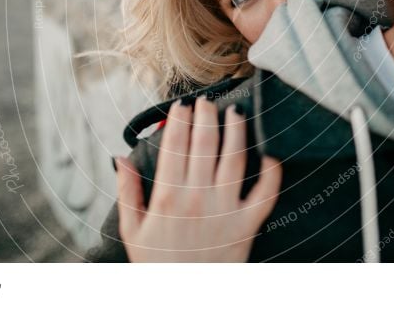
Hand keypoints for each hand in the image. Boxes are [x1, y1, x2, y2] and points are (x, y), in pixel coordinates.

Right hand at [116, 96, 281, 261]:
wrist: (182, 301)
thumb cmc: (157, 264)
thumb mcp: (132, 230)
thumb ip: (127, 191)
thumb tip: (121, 158)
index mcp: (168, 196)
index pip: (175, 145)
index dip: (178, 120)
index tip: (181, 106)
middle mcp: (198, 197)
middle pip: (205, 143)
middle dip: (206, 116)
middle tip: (206, 102)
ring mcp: (225, 210)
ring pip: (235, 157)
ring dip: (236, 130)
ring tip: (235, 113)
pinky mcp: (247, 224)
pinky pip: (266, 192)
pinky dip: (272, 171)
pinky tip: (270, 151)